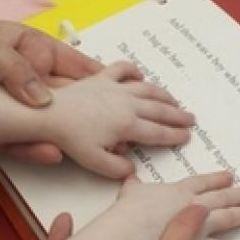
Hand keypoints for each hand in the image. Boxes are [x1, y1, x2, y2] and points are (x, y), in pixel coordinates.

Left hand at [0, 16, 104, 163]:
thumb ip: (13, 69)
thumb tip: (44, 99)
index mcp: (25, 47)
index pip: (68, 64)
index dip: (94, 78)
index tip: (119, 92)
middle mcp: (20, 76)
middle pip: (61, 97)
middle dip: (86, 113)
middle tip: (114, 130)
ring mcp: (5, 102)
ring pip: (42, 121)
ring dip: (61, 134)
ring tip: (86, 148)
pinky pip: (14, 136)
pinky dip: (30, 146)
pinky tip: (47, 151)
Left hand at [40, 62, 194, 177]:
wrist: (49, 113)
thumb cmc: (70, 139)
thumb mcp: (95, 162)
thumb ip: (118, 170)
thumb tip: (133, 169)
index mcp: (128, 125)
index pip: (158, 132)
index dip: (175, 135)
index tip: (186, 137)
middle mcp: (127, 104)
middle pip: (159, 110)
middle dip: (178, 115)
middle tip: (190, 119)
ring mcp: (115, 89)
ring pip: (147, 89)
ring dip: (164, 95)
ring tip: (174, 100)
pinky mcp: (102, 78)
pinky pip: (122, 69)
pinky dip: (133, 70)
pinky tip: (140, 75)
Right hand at [104, 171, 239, 239]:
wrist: (132, 231)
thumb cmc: (130, 212)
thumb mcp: (130, 192)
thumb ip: (134, 186)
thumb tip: (130, 178)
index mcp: (178, 191)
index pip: (202, 183)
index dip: (216, 179)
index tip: (229, 177)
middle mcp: (193, 205)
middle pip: (221, 197)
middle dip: (239, 193)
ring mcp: (198, 225)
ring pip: (227, 217)